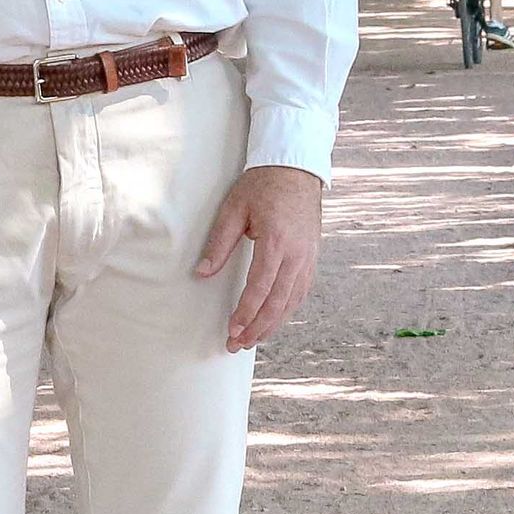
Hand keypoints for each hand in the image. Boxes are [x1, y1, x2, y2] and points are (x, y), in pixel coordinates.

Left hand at [195, 165, 324, 350]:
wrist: (296, 169)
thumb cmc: (263, 185)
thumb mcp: (234, 209)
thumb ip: (218, 243)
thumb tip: (201, 273)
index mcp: (277, 242)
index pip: (260, 288)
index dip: (245, 313)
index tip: (232, 330)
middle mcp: (297, 255)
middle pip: (278, 302)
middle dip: (257, 328)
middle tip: (237, 345)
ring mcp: (308, 257)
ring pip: (292, 301)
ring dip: (272, 324)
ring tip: (253, 340)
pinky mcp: (312, 257)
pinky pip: (301, 291)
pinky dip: (287, 310)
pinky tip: (274, 319)